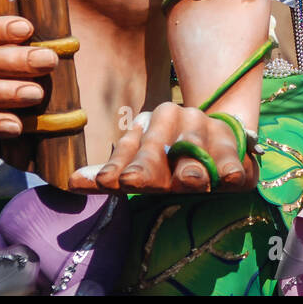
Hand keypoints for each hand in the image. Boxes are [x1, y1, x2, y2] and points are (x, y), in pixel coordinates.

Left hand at [68, 101, 257, 193]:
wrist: (220, 138)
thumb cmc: (173, 160)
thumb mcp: (144, 167)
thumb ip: (112, 175)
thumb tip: (72, 181)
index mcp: (147, 127)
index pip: (128, 148)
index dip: (116, 166)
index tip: (105, 182)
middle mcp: (173, 121)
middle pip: (157, 146)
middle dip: (146, 166)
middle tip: (133, 182)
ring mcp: (203, 127)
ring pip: (193, 146)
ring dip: (191, 165)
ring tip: (188, 182)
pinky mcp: (229, 139)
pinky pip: (229, 154)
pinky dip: (231, 165)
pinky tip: (231, 177)